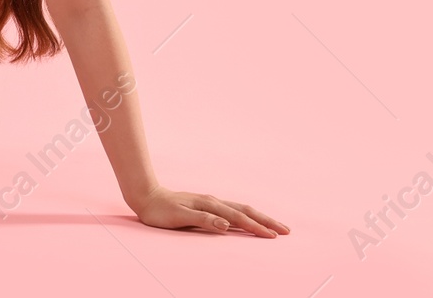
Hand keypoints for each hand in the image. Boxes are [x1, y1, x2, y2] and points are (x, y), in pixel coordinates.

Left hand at [129, 185, 288, 236]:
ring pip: (241, 210)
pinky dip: (246, 217)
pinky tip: (250, 222)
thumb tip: (226, 224)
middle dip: (266, 221)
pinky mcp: (207, 207)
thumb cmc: (160, 210)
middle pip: (246, 211)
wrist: (146, 196)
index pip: (238, 218)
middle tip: (286, 231)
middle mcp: (213, 202)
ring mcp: (211, 203)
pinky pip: (232, 211)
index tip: (273, 236)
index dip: (256, 227)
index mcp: (210, 205)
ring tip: (274, 226)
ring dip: (259, 218)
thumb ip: (203, 219)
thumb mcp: (179, 216)